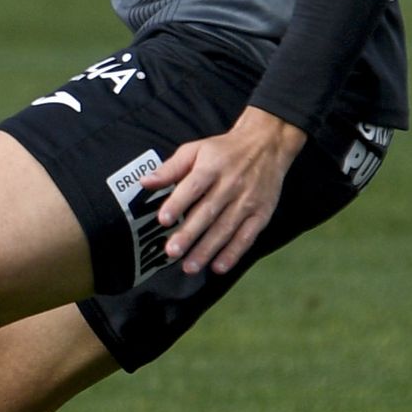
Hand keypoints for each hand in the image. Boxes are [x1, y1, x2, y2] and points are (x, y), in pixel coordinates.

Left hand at [141, 106, 305, 277]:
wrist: (267, 144)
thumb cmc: (224, 150)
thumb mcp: (196, 150)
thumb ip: (171, 168)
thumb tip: (144, 182)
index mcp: (212, 166)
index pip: (193, 186)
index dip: (178, 203)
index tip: (163, 220)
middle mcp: (231, 184)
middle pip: (208, 212)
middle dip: (190, 234)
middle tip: (172, 252)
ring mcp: (248, 201)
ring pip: (226, 228)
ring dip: (207, 250)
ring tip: (189, 266)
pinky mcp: (262, 214)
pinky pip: (247, 236)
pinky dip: (233, 253)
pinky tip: (218, 267)